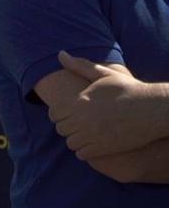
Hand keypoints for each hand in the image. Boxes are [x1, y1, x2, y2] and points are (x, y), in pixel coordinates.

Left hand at [51, 51, 168, 158]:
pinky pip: (81, 154)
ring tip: (87, 132)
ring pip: (70, 142)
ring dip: (76, 138)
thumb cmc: (129, 89)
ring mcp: (92, 136)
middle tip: (80, 122)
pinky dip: (85, 150)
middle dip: (68, 125)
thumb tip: (60, 54)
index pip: (54, 113)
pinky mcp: (103, 148)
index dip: (60, 113)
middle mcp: (82, 120)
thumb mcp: (104, 74)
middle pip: (61, 129)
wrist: (153, 109)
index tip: (70, 112)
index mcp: (79, 102)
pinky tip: (95, 142)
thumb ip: (80, 66)